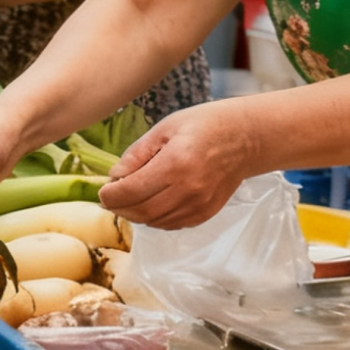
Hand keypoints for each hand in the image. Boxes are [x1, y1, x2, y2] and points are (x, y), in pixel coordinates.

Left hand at [99, 103, 254, 227]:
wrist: (246, 138)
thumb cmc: (204, 125)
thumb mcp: (165, 128)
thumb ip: (137, 154)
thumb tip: (114, 177)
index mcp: (175, 164)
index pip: (131, 191)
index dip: (110, 195)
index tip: (103, 190)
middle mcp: (188, 189)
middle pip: (140, 211)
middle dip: (119, 207)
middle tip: (110, 197)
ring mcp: (199, 205)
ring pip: (154, 222)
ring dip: (135, 214)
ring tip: (128, 199)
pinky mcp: (206, 213)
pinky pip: (171, 224)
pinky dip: (154, 219)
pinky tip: (149, 204)